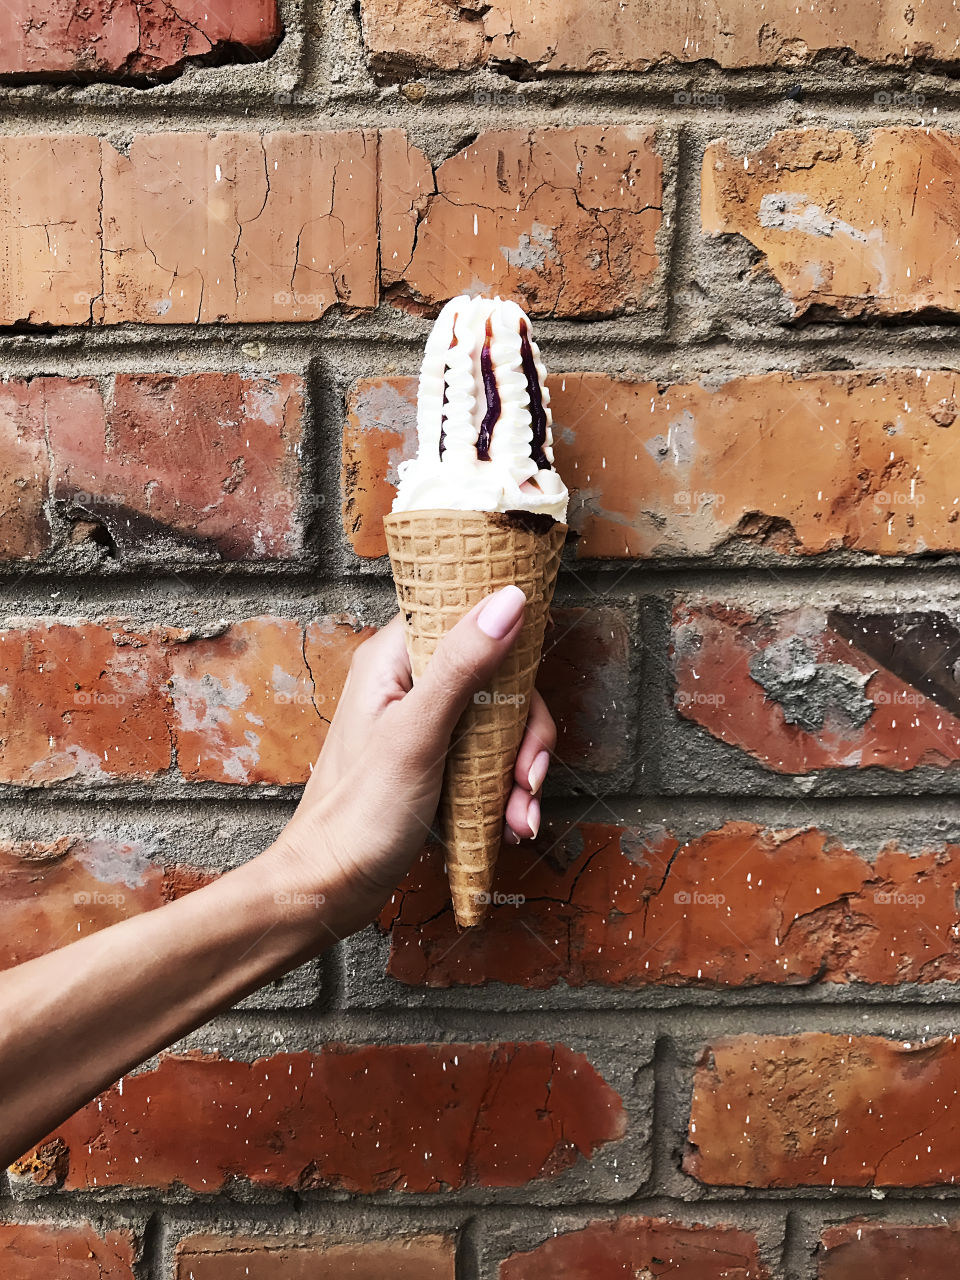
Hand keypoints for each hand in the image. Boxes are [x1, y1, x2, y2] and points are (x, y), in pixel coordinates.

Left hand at [272, 586, 556, 935]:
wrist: (328, 891)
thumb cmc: (356, 816)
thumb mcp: (416, 735)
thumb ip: (463, 667)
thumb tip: (509, 602)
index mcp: (392, 661)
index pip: (462, 615)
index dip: (505, 638)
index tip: (530, 673)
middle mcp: (407, 685)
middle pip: (495, 676)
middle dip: (523, 729)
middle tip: (526, 772)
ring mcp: (423, 726)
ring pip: (499, 723)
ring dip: (520, 768)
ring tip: (520, 811)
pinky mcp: (435, 764)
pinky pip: (488, 759)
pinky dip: (506, 790)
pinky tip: (511, 821)